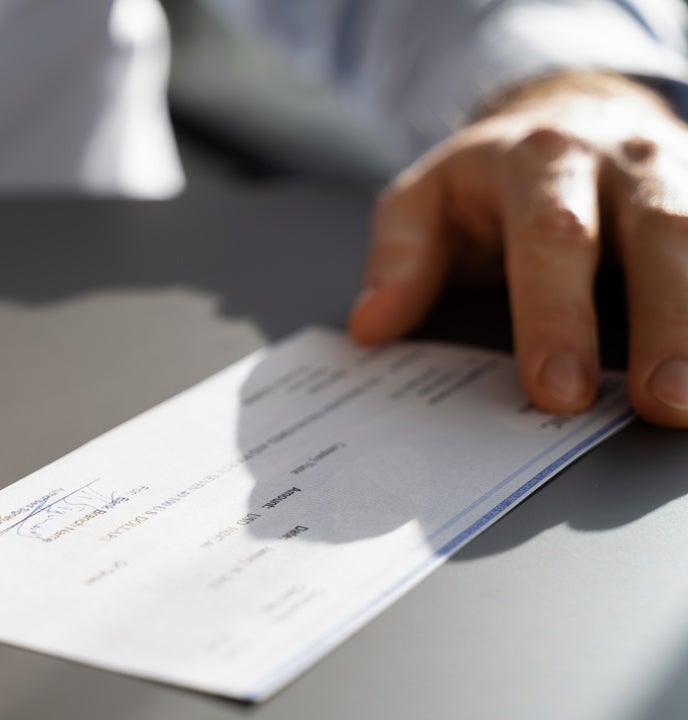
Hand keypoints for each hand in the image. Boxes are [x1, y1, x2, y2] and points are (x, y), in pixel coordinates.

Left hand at [350, 72, 687, 426]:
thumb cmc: (492, 177)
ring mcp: (682, 175)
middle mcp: (624, 162)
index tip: (557, 391)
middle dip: (664, 322)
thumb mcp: (427, 198)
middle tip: (661, 400)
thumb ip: (400, 257)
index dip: (556, 316)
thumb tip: (372, 324)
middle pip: (658, 236)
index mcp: (540, 160)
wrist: (574, 113)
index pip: (551, 238)